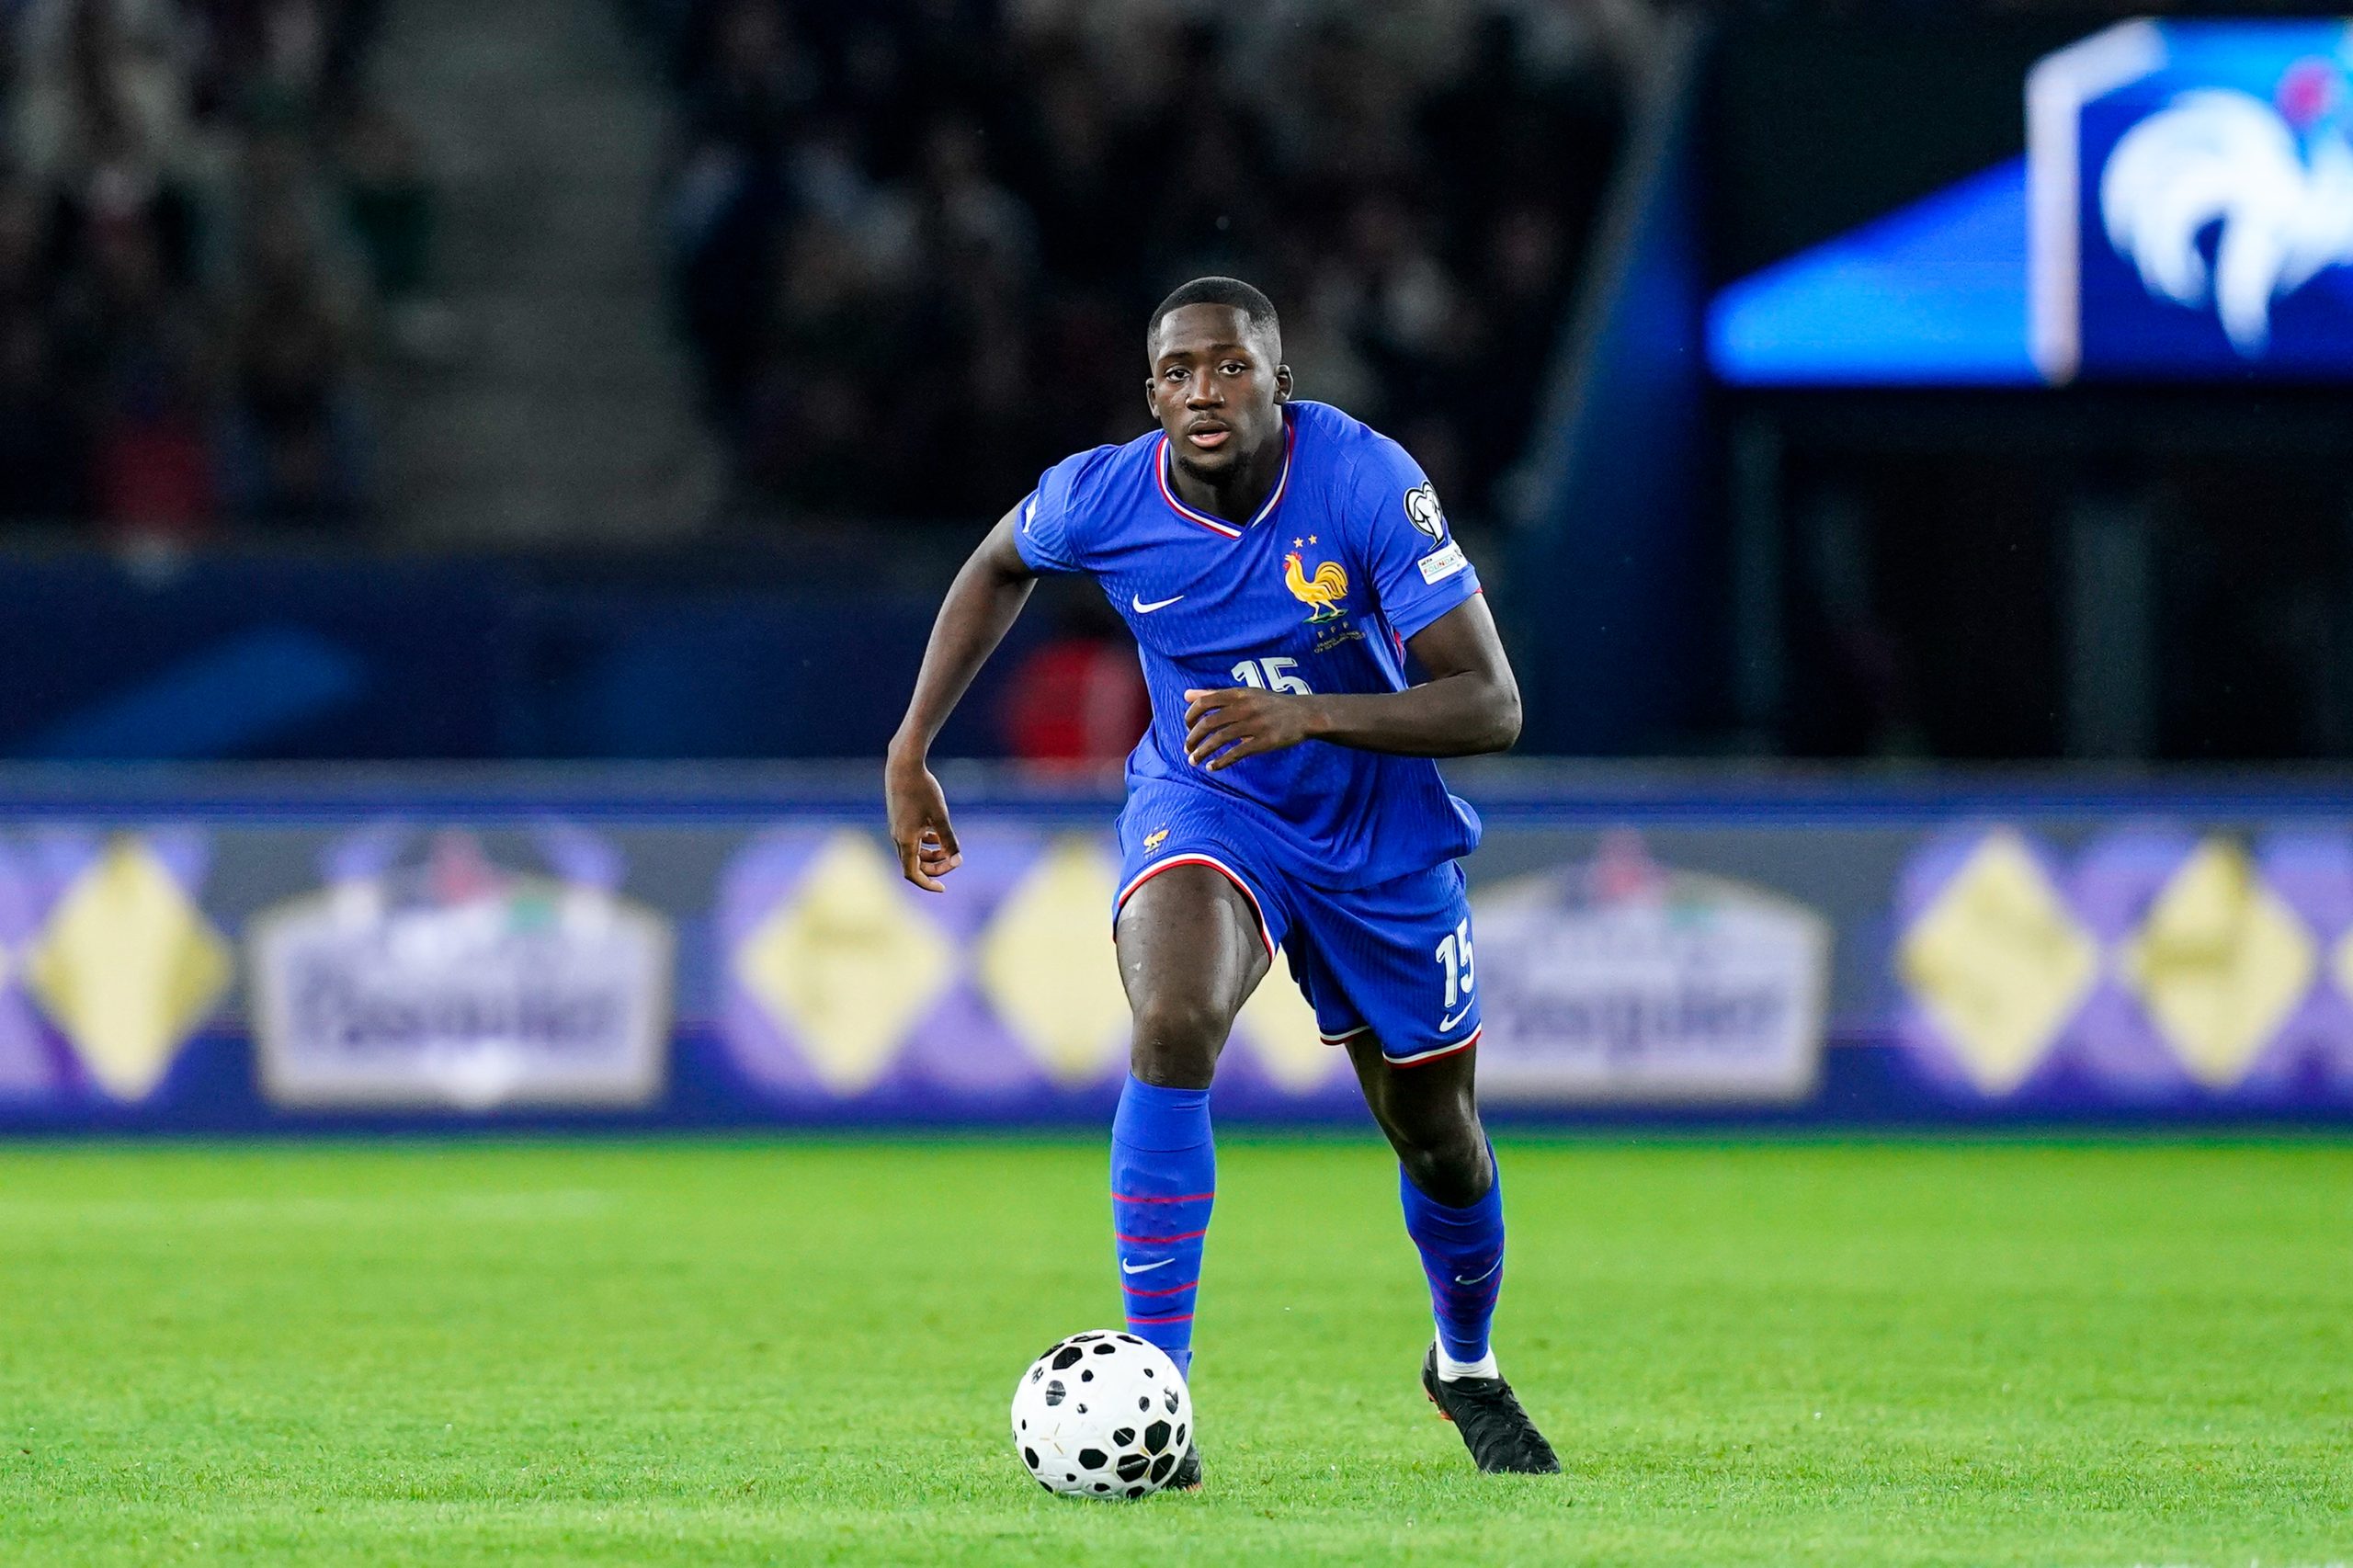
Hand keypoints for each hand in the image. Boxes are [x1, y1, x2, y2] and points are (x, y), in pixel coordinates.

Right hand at [885, 749, 961, 890]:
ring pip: (913, 852)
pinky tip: (938, 835)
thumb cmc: (923, 789)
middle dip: (935, 868)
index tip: (943, 889)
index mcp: (906, 840)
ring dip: (931, 855)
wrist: (903, 766)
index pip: (912, 874)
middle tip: (954, 861)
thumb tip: (958, 861)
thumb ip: (949, 840)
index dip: (927, 884)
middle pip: (914, 865)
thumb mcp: (941, 816)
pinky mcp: (899, 819)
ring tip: (948, 849)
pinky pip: (911, 840)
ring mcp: (897, 828)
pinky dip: (925, 843)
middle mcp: (898, 837)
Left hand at [1182, 687, 1322, 770]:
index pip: (1204, 702)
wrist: (1303, 714)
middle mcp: (1244, 707)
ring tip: (1193, 761)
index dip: (1190, 716)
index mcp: (1237, 694)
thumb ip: (1214, 695)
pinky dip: (1221, 762)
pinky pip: (1236, 753)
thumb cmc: (1269, 704)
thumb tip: (1186, 695)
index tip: (1187, 727)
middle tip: (1187, 748)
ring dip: (1202, 752)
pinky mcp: (1264, 741)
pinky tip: (1212, 767)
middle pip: (1208, 723)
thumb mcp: (1243, 694)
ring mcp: (1254, 724)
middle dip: (1193, 738)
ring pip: (1219, 739)